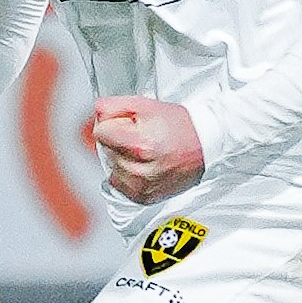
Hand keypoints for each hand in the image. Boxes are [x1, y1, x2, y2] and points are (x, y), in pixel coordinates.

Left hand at [90, 97, 204, 204]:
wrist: (205, 146)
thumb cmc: (179, 126)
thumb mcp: (145, 105)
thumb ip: (113, 106)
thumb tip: (96, 114)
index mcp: (140, 145)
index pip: (100, 133)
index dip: (112, 124)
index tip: (127, 124)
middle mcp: (140, 170)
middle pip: (105, 150)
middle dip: (118, 140)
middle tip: (142, 136)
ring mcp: (141, 187)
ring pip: (111, 167)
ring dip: (122, 157)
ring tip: (145, 151)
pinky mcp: (143, 197)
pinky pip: (119, 183)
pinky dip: (127, 174)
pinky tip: (144, 165)